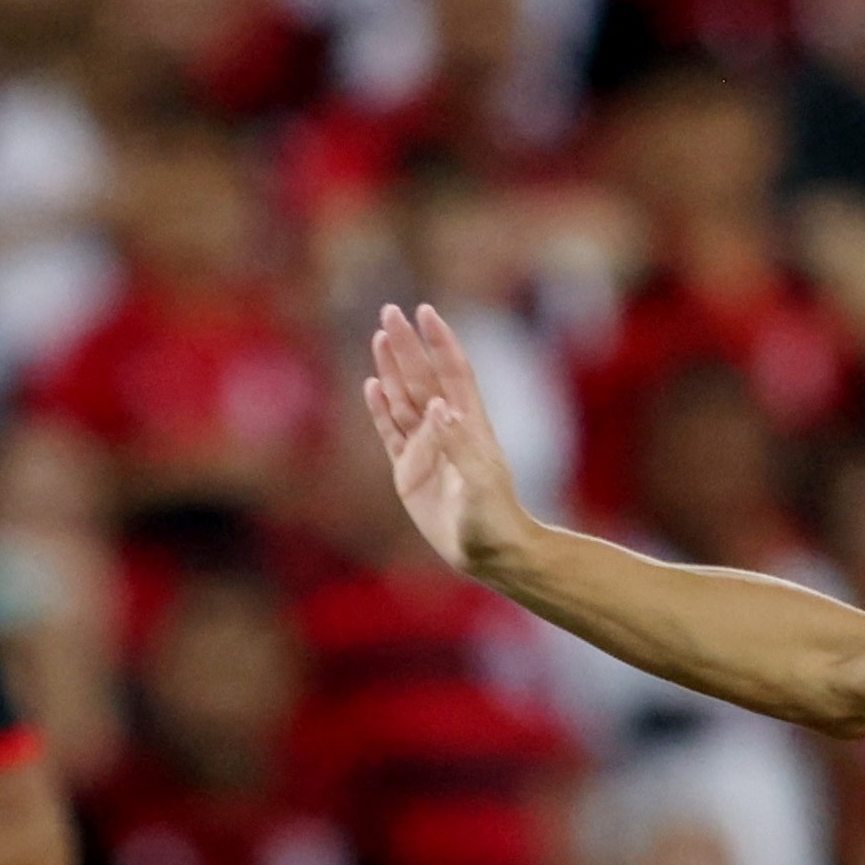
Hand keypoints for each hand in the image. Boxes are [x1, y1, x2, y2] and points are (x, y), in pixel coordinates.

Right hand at [363, 303, 532, 581]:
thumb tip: (438, 406)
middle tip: (389, 311)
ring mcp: (426, 449)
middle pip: (422, 378)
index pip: (452, 373)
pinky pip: (390, 433)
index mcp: (469, 424)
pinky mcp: (408, 472)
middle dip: (407, 346)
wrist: (488, 553)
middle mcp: (446, 430)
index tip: (425, 312)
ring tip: (379, 337)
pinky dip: (380, 410)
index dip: (439, 342)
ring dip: (391, 370)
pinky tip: (371, 386)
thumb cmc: (493, 518)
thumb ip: (458, 444)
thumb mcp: (480, 482)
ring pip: (404, 400)